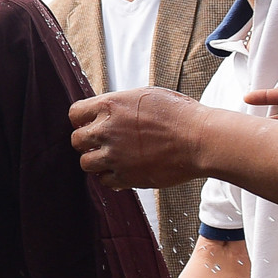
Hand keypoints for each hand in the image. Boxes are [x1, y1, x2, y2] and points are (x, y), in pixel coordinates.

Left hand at [69, 88, 212, 189]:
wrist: (201, 140)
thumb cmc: (181, 115)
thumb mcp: (146, 96)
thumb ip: (120, 105)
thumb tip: (105, 112)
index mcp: (111, 106)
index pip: (75, 113)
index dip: (82, 120)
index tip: (90, 124)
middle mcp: (107, 130)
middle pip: (76, 140)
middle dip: (87, 142)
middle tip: (102, 143)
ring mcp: (114, 155)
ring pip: (85, 163)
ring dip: (96, 161)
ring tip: (113, 158)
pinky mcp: (125, 177)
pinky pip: (104, 181)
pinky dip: (111, 177)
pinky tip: (124, 170)